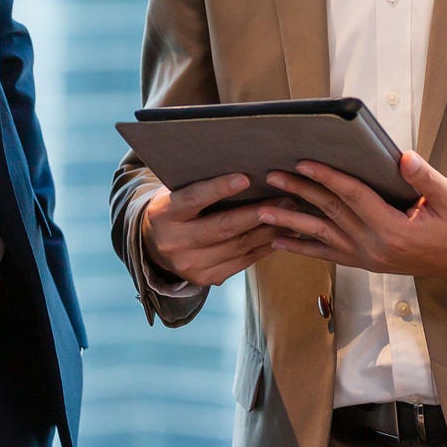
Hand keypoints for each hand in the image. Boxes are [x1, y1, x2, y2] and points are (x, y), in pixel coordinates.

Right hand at [141, 174, 289, 286]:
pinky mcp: (205, 279)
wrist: (155, 244)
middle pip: (222, 228)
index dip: (219, 188)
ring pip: (237, 247)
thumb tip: (246, 167)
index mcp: (164, 214)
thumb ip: (201, 182)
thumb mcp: (178, 191)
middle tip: (286, 200)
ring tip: (291, 215)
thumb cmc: (176, 206)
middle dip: (257, 214)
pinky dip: (263, 248)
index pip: (193, 199)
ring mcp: (189, 265)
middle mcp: (174, 243)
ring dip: (268, 231)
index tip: (245, 177)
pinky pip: (241, 262)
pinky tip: (280, 235)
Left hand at [257, 152, 446, 283]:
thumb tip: (402, 157)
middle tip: (271, 176)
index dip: (327, 177)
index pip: (352, 197)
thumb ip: (425, 178)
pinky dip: (303, 248)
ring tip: (262, 210)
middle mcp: (376, 247)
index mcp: (395, 229)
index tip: (303, 161)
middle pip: (330, 213)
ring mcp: (369, 258)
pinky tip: (280, 241)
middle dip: (299, 192)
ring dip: (291, 222)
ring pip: (322, 236)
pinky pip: (329, 254)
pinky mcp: (368, 263)